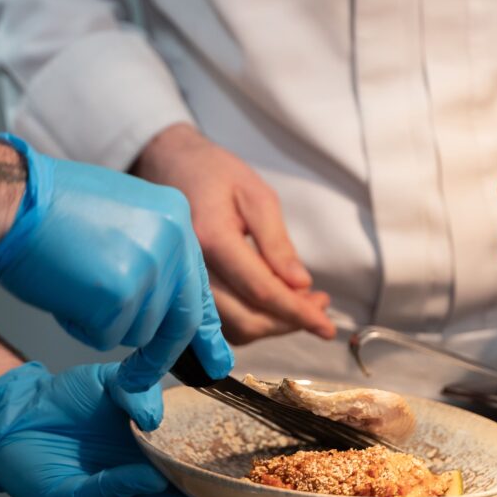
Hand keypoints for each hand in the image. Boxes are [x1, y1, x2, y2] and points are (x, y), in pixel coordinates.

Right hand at [0, 136, 231, 426]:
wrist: (7, 199)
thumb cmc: (50, 209)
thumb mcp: (122, 217)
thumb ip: (152, 256)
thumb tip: (168, 307)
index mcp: (176, 217)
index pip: (197, 285)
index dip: (204, 328)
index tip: (216, 360)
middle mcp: (174, 241)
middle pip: (179, 320)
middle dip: (160, 355)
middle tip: (140, 377)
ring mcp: (149, 268)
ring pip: (139, 332)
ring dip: (104, 324)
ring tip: (74, 283)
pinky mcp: (119, 295)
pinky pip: (105, 337)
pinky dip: (79, 327)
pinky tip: (62, 291)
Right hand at [0, 361, 300, 496]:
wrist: (10, 423)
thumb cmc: (37, 471)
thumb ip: (108, 494)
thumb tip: (149, 482)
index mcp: (141, 494)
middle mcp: (155, 462)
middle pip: (211, 480)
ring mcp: (148, 426)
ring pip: (194, 434)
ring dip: (228, 448)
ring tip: (270, 462)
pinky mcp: (132, 390)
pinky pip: (154, 392)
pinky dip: (169, 396)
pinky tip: (207, 395)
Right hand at [135, 124, 334, 344]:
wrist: (169, 168)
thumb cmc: (215, 175)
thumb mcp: (257, 196)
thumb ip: (277, 243)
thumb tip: (301, 285)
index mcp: (212, 239)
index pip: (260, 290)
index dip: (297, 312)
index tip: (326, 327)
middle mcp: (192, 269)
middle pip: (247, 319)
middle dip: (289, 321)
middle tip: (320, 304)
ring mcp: (184, 284)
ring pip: (235, 328)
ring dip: (274, 324)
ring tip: (303, 302)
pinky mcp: (186, 292)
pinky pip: (223, 323)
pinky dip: (254, 321)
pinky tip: (275, 303)